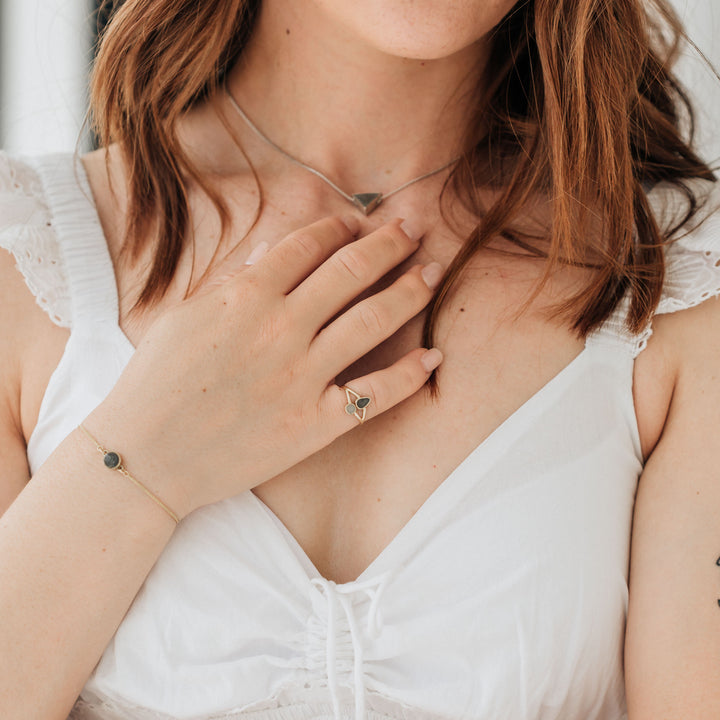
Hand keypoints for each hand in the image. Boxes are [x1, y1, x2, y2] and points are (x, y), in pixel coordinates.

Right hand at [86, 216, 442, 518]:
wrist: (147, 457)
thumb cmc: (156, 383)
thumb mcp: (186, 316)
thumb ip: (234, 281)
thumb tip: (271, 250)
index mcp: (247, 296)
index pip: (308, 246)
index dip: (340, 227)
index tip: (358, 221)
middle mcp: (282, 329)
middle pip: (351, 272)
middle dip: (389, 244)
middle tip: (413, 229)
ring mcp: (302, 377)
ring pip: (372, 322)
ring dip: (409, 292)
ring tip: (432, 273)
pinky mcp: (315, 424)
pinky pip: (374, 395)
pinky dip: (409, 375)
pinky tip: (433, 357)